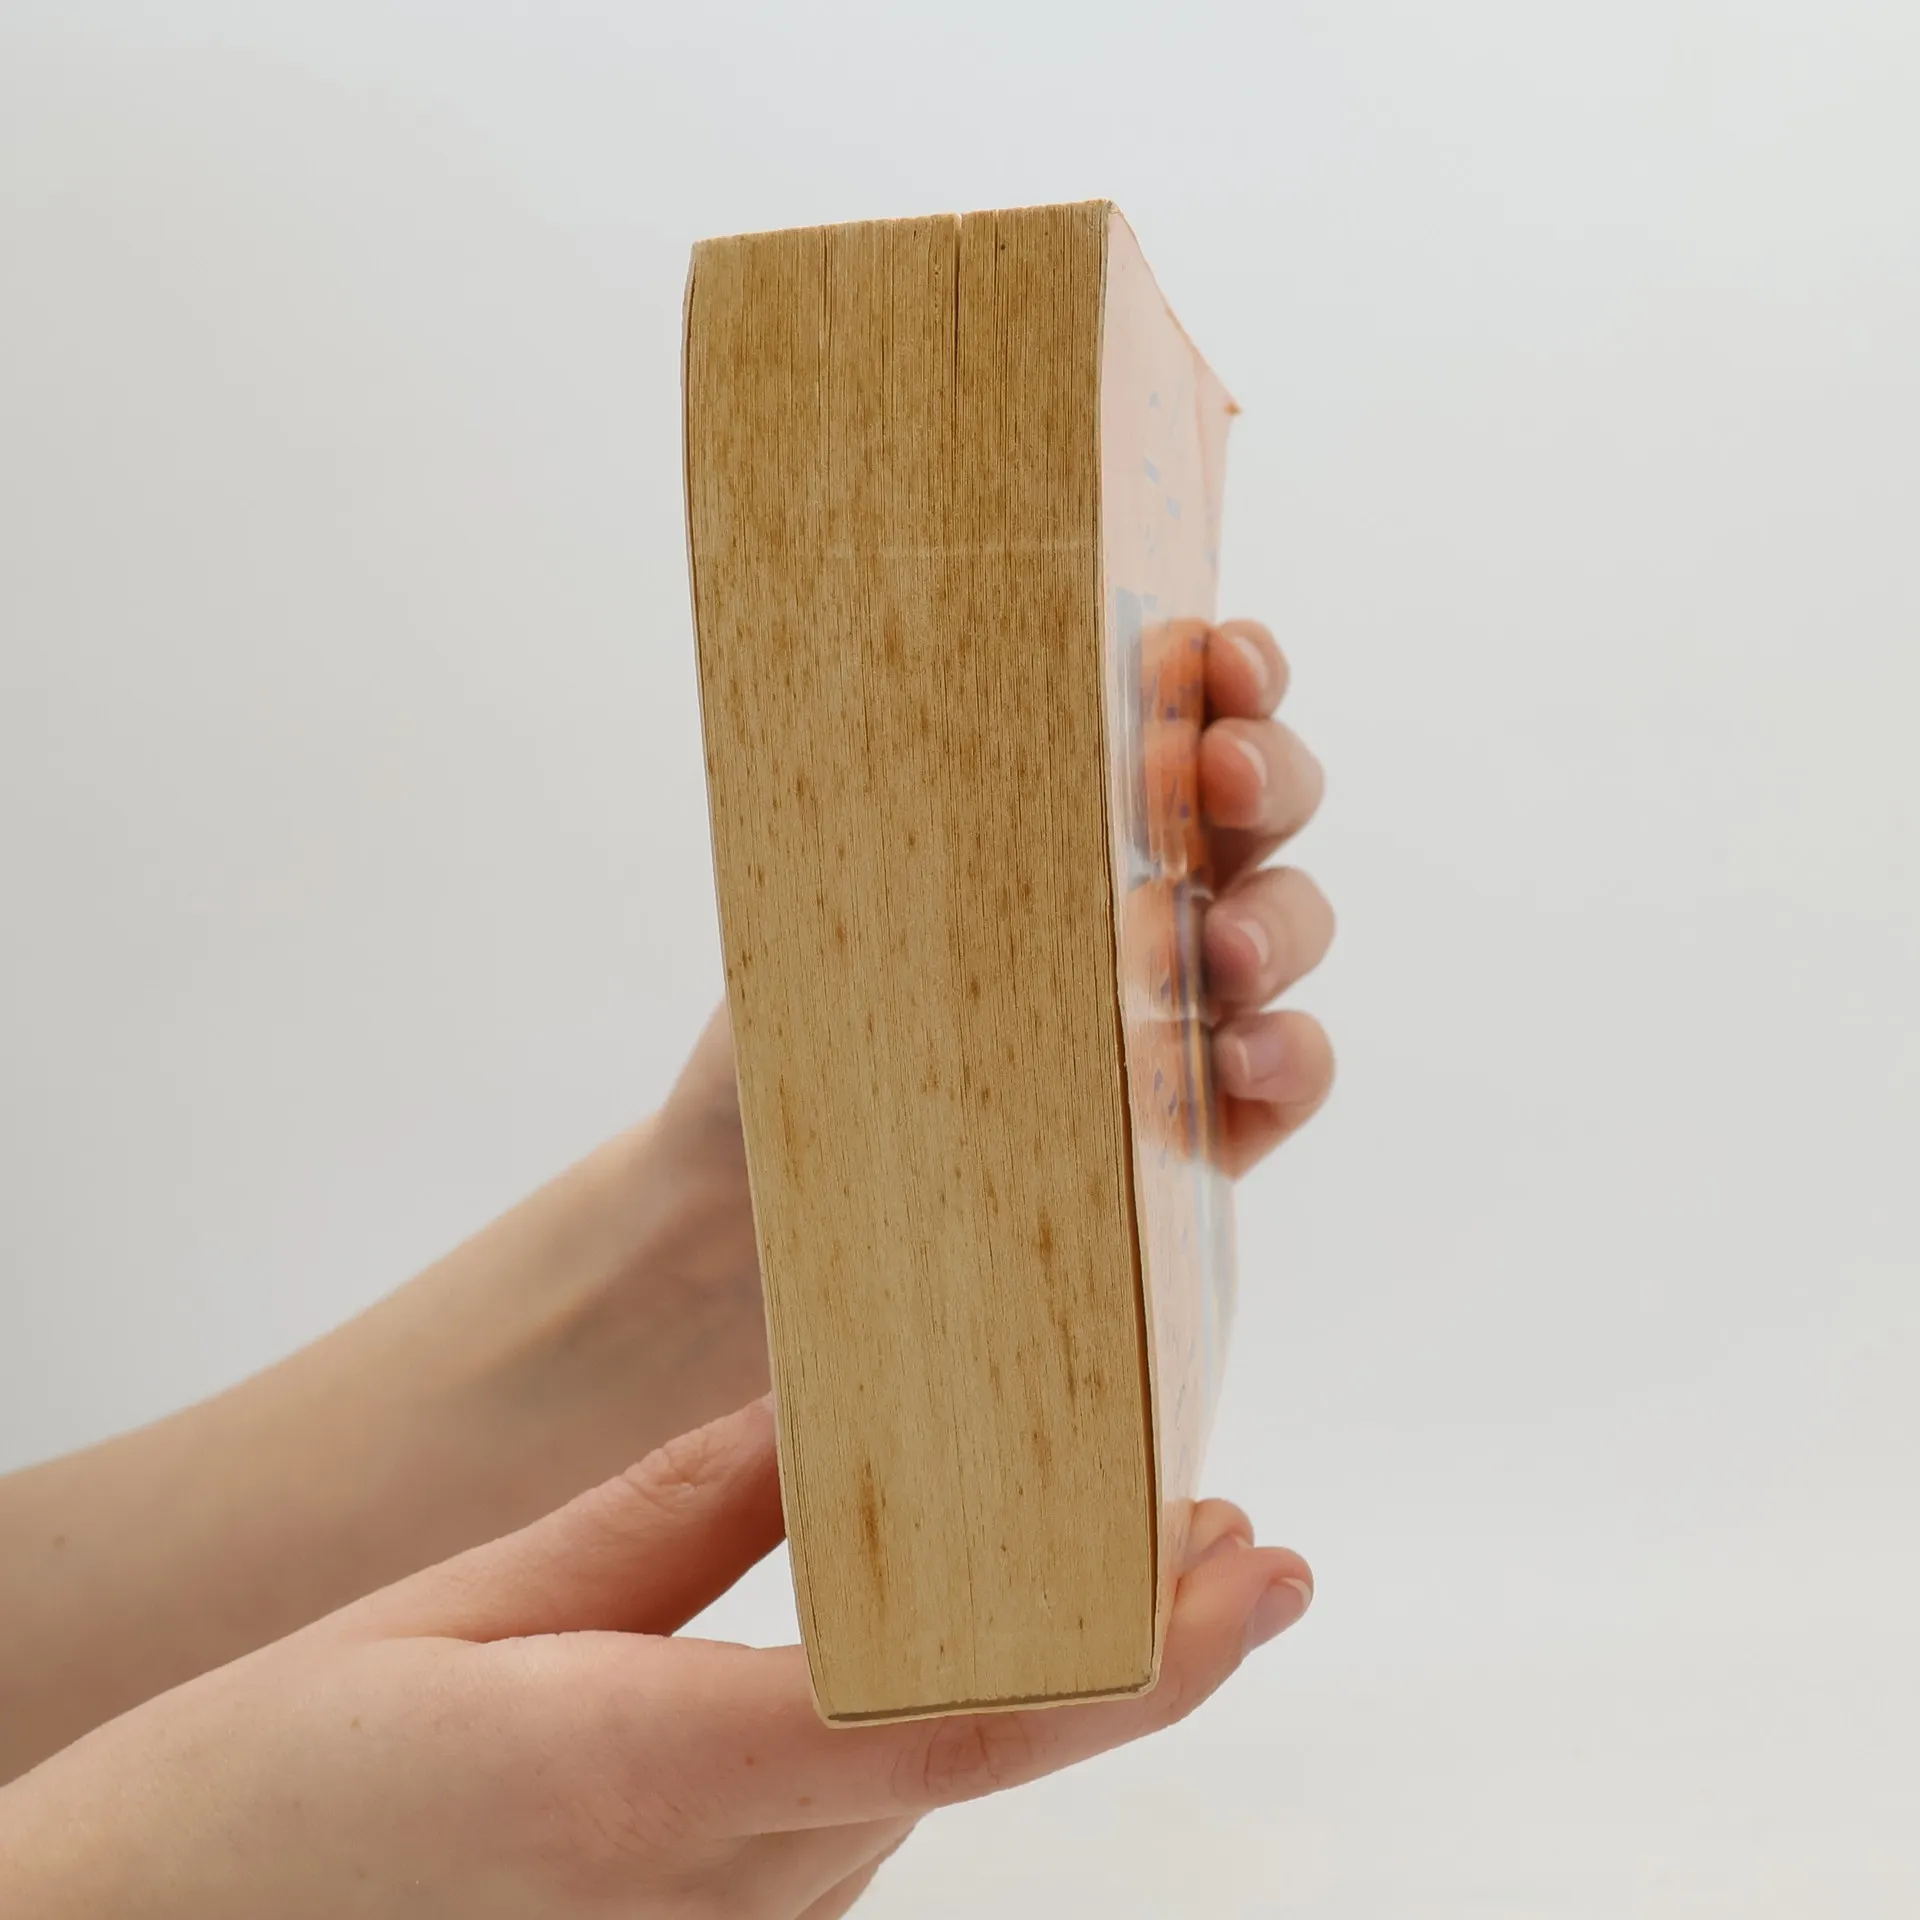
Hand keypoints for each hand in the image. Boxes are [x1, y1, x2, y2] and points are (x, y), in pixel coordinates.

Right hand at [0, 1398, 1312, 1917]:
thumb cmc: (279, 1784)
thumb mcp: (481, 1608)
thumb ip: (683, 1516)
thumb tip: (836, 1420)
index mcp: (655, 1782)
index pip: (954, 1716)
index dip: (1131, 1654)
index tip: (1253, 1572)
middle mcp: (720, 1892)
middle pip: (985, 1753)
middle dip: (1134, 1650)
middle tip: (1244, 1533)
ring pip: (937, 1783)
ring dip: (1056, 1675)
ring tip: (1141, 1546)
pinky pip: (860, 1813)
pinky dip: (955, 1714)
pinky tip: (975, 1627)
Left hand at [653, 614, 1332, 1255]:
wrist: (752, 1202)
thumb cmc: (783, 1025)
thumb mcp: (811, 891)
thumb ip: (890, 797)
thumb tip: (922, 678)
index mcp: (1056, 815)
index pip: (1171, 714)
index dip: (1226, 670)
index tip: (1219, 654)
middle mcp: (1134, 896)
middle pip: (1260, 805)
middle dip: (1267, 770)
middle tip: (1222, 775)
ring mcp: (1176, 1011)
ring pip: (1289, 929)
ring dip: (1280, 921)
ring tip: (1225, 951)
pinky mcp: (1197, 1132)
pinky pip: (1290, 1076)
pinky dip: (1293, 1054)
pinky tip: (1242, 1057)